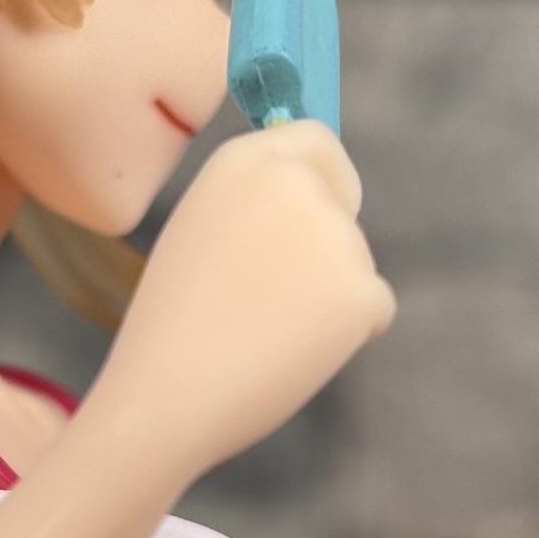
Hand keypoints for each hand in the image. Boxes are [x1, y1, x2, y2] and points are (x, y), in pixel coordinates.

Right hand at [86, 118, 396, 479]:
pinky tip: (290, 354)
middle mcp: (294, 184)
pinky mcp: (361, 290)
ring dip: (327, 299)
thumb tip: (316, 197)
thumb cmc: (173, 328)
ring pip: (357, 263)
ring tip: (261, 332)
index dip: (325, 176)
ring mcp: (333, 236)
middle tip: (274, 299)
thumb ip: (255, 205)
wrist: (165, 398)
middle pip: (342, 206)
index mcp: (242, 162)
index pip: (315, 139)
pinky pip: (373, 308)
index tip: (325, 206)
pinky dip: (346, 336)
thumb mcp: (202, 233)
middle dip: (326, 246)